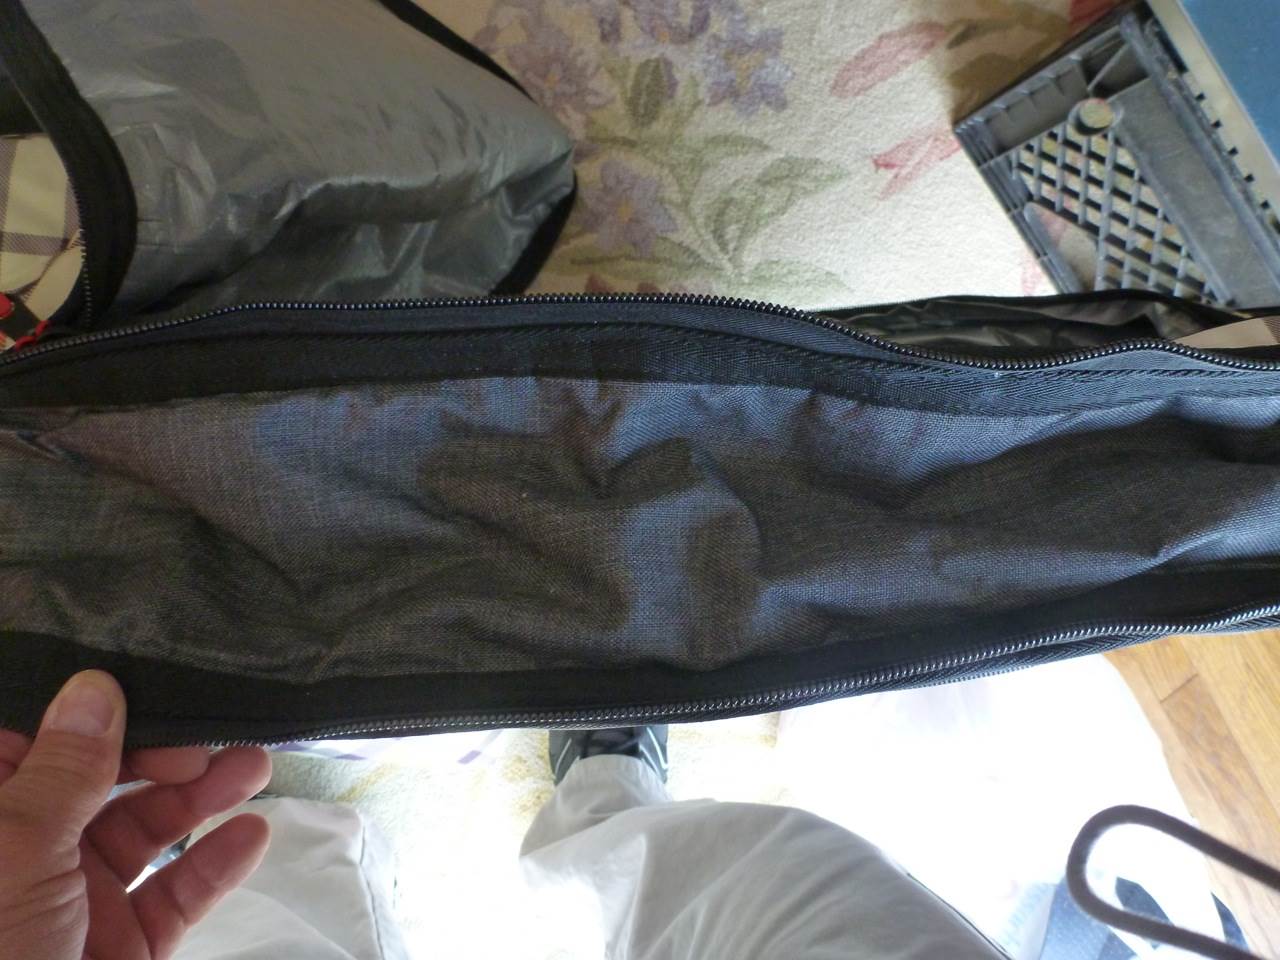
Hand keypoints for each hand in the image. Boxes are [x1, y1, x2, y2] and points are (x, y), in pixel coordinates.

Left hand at [0, 671, 271, 958]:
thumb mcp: (15, 857)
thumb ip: (62, 774)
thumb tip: (93, 689)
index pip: (27, 748)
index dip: (83, 718)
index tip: (140, 694)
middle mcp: (25, 861)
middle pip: (99, 785)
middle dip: (160, 756)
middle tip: (212, 744)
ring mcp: (75, 909)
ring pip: (145, 834)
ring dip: (202, 799)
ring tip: (255, 769)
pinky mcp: (122, 949)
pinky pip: (174, 896)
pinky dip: (216, 865)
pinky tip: (252, 835)